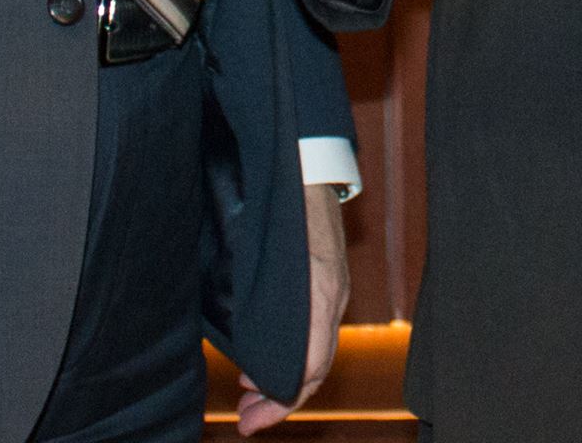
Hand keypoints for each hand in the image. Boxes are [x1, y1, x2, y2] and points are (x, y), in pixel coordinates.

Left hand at [236, 183, 349, 432]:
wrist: (306, 165)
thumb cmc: (280, 209)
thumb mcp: (268, 264)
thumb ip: (270, 314)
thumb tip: (259, 366)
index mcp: (320, 297)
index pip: (310, 370)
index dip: (280, 403)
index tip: (250, 421)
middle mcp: (333, 299)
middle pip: (315, 369)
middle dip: (280, 401)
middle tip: (246, 418)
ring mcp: (335, 290)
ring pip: (316, 353)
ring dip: (284, 381)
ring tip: (250, 393)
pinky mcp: (328, 283)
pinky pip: (316, 333)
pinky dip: (293, 356)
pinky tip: (265, 359)